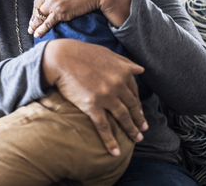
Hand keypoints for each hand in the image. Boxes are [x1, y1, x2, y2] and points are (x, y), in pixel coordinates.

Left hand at [29, 0, 132, 37]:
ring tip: (31, 29)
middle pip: (37, 4)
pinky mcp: (61, 12)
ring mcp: (54, 1)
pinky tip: (36, 34)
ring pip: (39, 14)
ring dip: (35, 23)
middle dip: (35, 12)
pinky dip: (41, 30)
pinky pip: (47, 23)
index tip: (38, 6)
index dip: (39, 0)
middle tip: (32, 21)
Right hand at [42, 39, 147, 155]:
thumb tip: (141, 69)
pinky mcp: (92, 106)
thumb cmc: (83, 53)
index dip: (138, 103)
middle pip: (132, 106)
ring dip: (131, 130)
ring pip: (123, 117)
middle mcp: (118, 84)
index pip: (135, 91)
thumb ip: (124, 62)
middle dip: (139, 119)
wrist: (62, 57)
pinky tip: (115, 151)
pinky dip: (110, 140)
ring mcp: (106, 96)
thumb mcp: (107, 53)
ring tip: (137, 138)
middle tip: (143, 128)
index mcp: (123, 71)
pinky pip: (104, 126)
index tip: (140, 112)